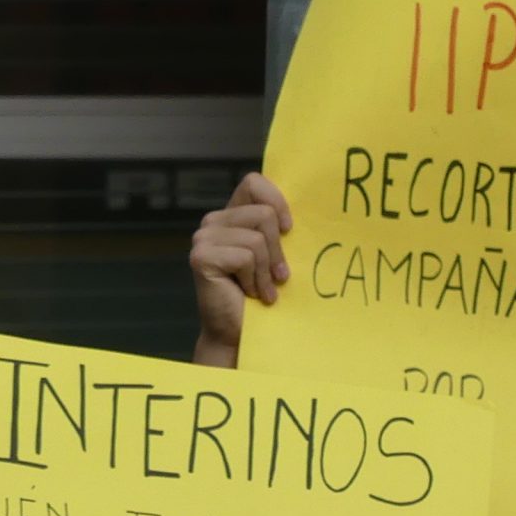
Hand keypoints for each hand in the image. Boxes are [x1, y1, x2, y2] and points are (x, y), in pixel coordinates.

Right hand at [190, 173, 292, 359]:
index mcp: (233, 215)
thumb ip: (280, 229)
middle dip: (278, 250)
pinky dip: (256, 280)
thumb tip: (314, 207)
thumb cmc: (265, 294)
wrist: (242, 333)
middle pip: (263, 214)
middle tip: (277, 276)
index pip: (254, 182)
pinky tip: (250, 293)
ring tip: (262, 288)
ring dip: (266, 271)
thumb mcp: (277, 254)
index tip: (289, 229)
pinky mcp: (201, 257)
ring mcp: (203, 238)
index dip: (277, 201)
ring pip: (257, 239)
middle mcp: (213, 221)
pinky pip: (246, 257)